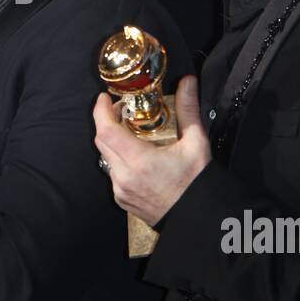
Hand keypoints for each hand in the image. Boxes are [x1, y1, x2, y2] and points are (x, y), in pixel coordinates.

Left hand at [92, 75, 211, 226]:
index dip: (101, 111)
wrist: (198, 218)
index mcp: (139, 161)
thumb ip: (188, 109)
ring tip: (130, 130)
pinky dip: (118, 159)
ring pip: (106, 157)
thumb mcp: (196, 143)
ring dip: (113, 141)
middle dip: (107, 121)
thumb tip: (187, 82)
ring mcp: (121, 191)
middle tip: (121, 109)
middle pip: (102, 141)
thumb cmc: (197, 183)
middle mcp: (124, 177)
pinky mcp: (122, 200)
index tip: (105, 98)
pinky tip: (135, 154)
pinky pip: (112, 173)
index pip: (106, 131)